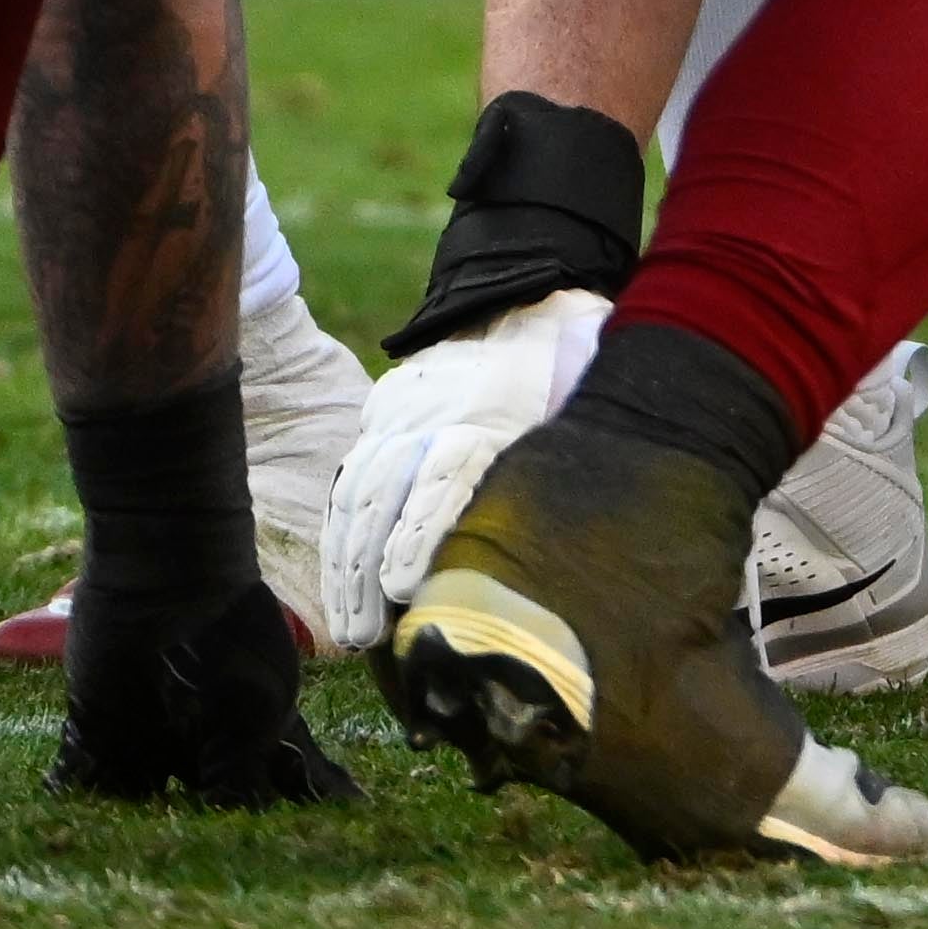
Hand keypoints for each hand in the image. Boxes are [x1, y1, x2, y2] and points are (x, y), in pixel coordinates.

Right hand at [315, 284, 600, 649]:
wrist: (522, 293)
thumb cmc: (569, 359)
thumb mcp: (585, 392)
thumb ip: (576, 447)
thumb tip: (588, 527)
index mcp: (490, 408)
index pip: (444, 475)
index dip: (417, 533)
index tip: (402, 587)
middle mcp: (433, 411)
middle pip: (388, 493)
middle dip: (369, 569)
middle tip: (365, 635)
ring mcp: (401, 411)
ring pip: (360, 490)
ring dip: (348, 562)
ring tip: (350, 628)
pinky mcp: (383, 411)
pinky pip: (351, 474)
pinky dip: (341, 531)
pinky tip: (340, 580)